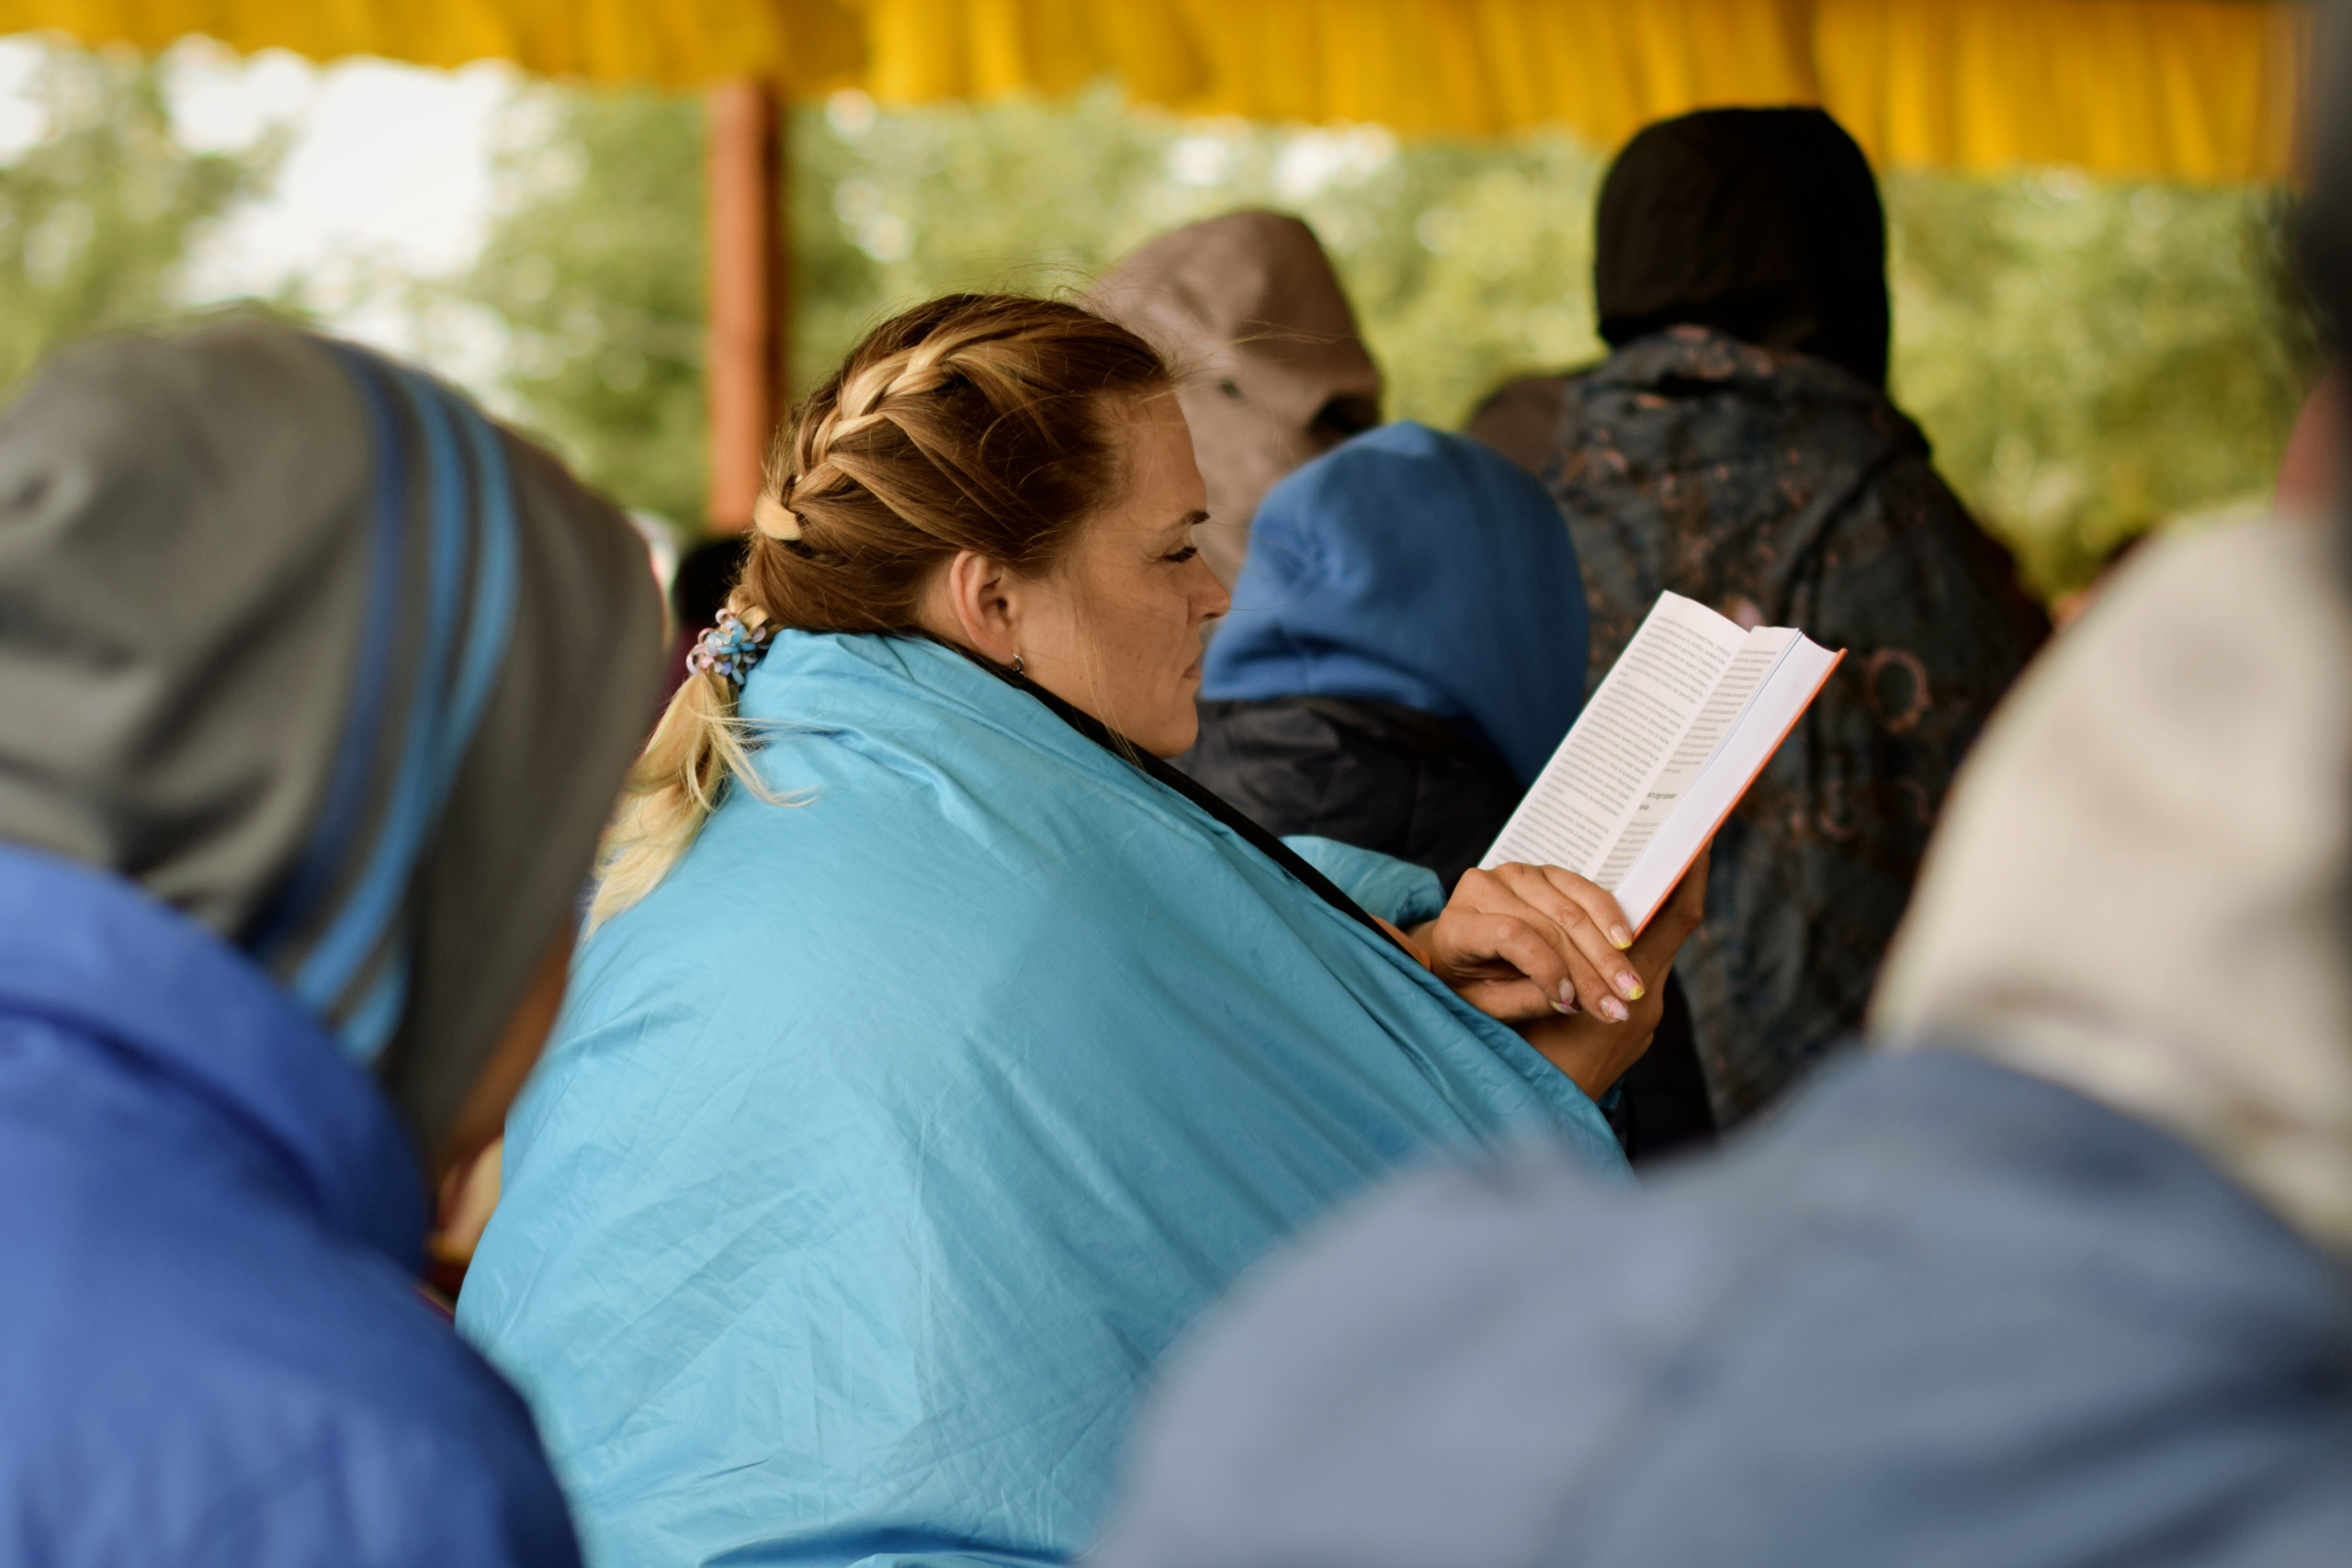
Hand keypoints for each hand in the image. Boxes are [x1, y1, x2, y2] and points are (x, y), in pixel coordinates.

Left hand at [1408, 862, 1645, 1023]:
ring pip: (1572, 911)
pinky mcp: (1542, 873)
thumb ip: (1525, 1000)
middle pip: (1550, 926)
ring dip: (1607, 952)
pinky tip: (1625, 943)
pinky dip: (1608, 916)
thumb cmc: (1468, 983)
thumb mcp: (1485, 1003)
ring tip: (1630, 987)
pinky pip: (1582, 890)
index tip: (1573, 1003)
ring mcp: (1514, 875)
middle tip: (1621, 1006)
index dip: (1548, 968)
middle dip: (1591, 971)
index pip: (1512, 935)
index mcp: (1457, 923)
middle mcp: (1483, 888)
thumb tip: (1575, 999)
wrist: (1457, 951)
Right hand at [1514, 854, 1708, 1097]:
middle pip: (1672, 924)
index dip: (1691, 874)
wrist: (1535, 1122)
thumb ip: (1554, 961)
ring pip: (1654, 948)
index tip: (1700, 836)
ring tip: (1635, 876)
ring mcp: (1645, 1018)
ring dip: (1647, 914)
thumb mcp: (1529, 1004)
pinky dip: (1626, 944)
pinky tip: (1604, 933)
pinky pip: (1638, 970)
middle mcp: (1649, 1001)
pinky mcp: (1633, 1029)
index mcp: (1635, 991)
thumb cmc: (1522, 1057)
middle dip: (1673, 882)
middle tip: (1671, 839)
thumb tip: (1577, 913)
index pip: (1676, 918)